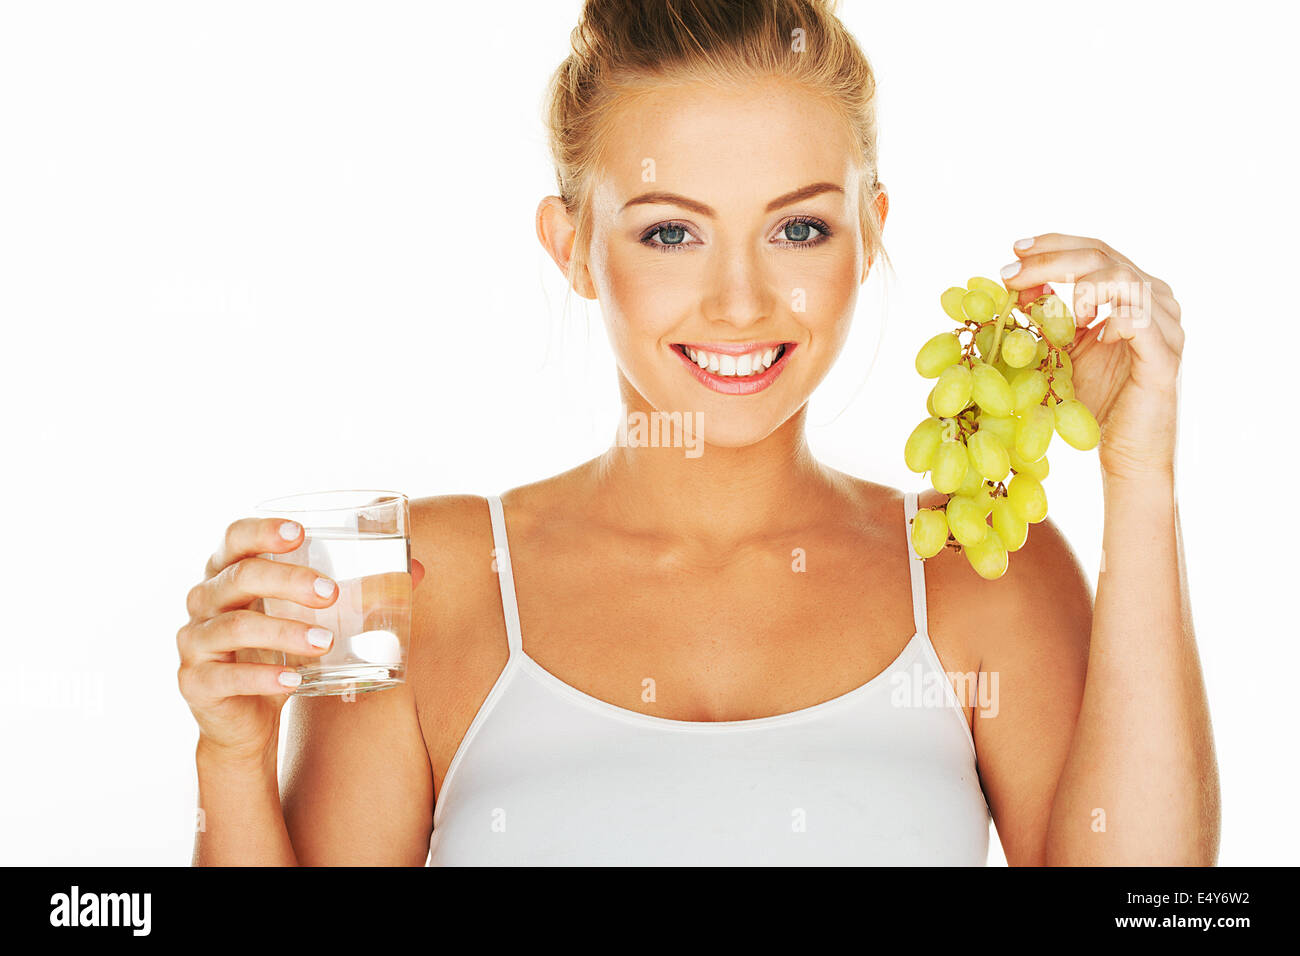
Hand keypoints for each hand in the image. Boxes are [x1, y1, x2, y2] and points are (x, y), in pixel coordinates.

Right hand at [177, 515, 426, 761]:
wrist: (248, 720)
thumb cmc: (281, 652)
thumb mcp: (311, 618)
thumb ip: (357, 591)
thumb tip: (416, 570)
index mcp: (228, 573)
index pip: (234, 538)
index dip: (262, 531)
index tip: (300, 532)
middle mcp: (204, 601)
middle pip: (240, 577)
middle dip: (288, 581)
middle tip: (331, 594)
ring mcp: (194, 643)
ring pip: (235, 626)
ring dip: (284, 632)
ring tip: (325, 643)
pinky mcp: (196, 683)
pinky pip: (226, 676)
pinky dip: (263, 677)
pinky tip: (294, 681)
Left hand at [1001, 233, 1183, 480]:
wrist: (1125, 451)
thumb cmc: (1097, 400)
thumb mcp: (1062, 349)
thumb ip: (1047, 315)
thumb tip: (1018, 282)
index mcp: (1132, 292)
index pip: (1095, 251)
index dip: (1054, 244)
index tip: (1015, 248)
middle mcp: (1155, 300)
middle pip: (1104, 258)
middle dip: (1051, 261)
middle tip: (1012, 275)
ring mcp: (1164, 325)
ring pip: (1124, 280)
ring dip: (1078, 288)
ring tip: (1055, 313)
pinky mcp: (1164, 355)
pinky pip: (1138, 320)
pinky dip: (1108, 318)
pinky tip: (1090, 332)